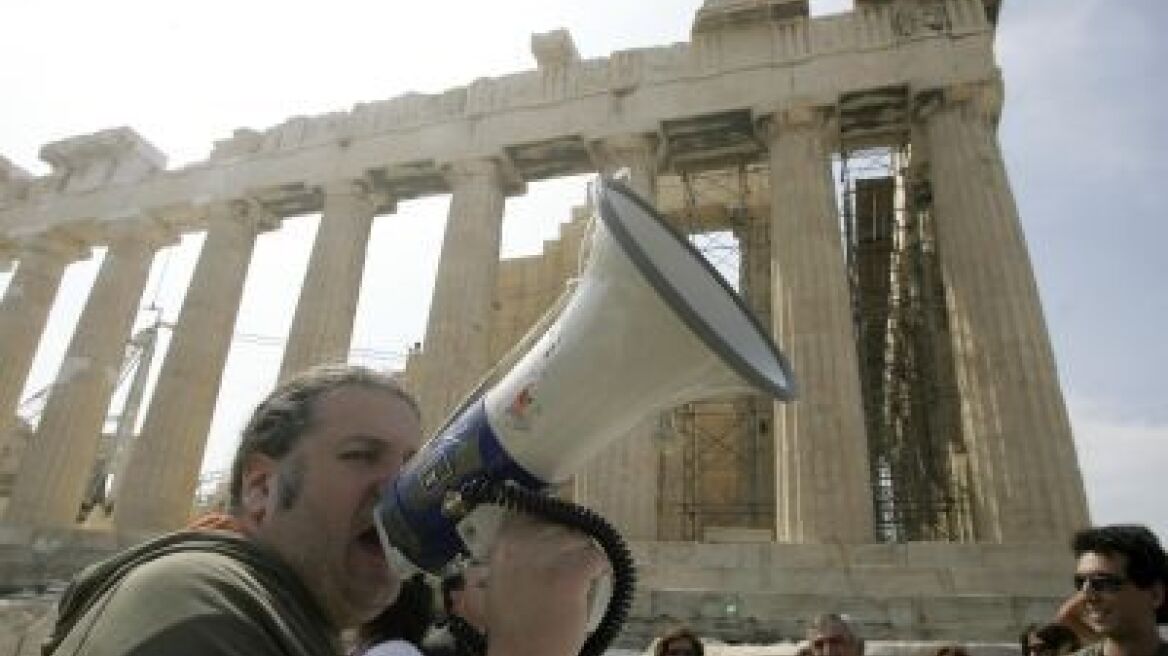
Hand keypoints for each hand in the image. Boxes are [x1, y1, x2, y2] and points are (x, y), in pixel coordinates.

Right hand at [484, 513, 609, 655]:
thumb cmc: (513, 628)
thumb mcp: (498, 584)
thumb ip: (512, 557)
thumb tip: (536, 530)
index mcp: (502, 549)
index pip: (532, 518)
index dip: (549, 530)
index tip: (556, 545)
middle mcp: (522, 548)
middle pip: (559, 527)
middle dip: (569, 546)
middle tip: (570, 568)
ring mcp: (546, 560)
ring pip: (580, 540)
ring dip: (584, 557)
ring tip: (581, 577)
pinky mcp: (570, 575)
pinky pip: (596, 558)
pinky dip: (600, 568)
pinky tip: (593, 581)